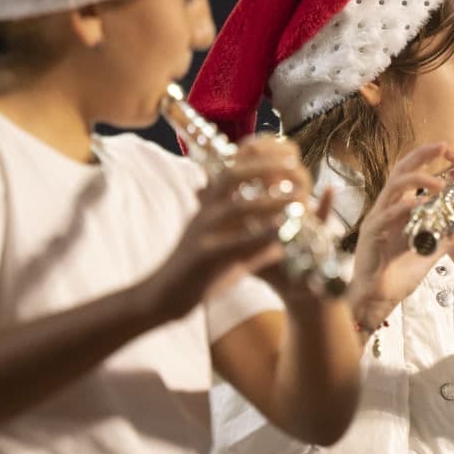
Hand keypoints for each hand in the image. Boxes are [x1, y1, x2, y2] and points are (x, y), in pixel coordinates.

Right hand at [139, 137, 308, 324]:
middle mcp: (203, 215)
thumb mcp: (223, 254)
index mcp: (207, 209)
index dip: (256, 158)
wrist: (158, 300)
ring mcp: (201, 234)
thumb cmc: (193, 276)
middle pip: (231, 177)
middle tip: (294, 163)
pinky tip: (280, 234)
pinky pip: (234, 243)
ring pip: (236, 208)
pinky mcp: (202, 257)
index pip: (230, 172)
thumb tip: (277, 246)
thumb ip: (250, 249)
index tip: (284, 153)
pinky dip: (258, 236)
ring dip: (269, 199)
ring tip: (296, 195)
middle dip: (264, 166)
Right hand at [344, 143, 453, 332]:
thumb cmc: (396, 278)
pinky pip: (387, 214)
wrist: (375, 301)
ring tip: (439, 183)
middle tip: (443, 146)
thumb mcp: (427, 256)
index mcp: (395, 211)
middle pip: (399, 172)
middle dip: (421, 156)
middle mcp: (384, 210)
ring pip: (393, 188)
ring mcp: (376, 220)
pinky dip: (404, 207)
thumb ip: (445, 241)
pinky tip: (419, 203)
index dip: (425, 160)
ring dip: (418, 181)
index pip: (409, 176)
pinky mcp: (372, 235)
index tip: (446, 148)